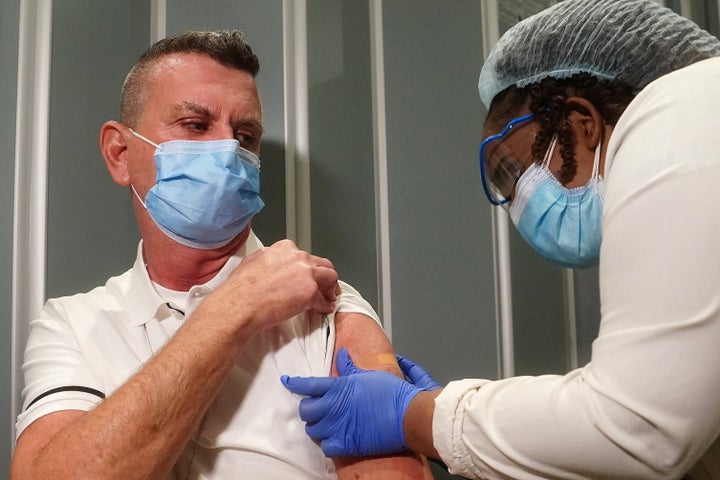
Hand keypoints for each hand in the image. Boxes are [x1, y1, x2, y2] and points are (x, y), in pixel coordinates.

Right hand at [207, 239, 338, 334]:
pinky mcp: (310, 292)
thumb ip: (269, 258)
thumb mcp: (253, 261)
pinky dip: (325, 306)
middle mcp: (298, 257)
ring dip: (330, 289)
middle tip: (326, 287)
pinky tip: (323, 309)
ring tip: (328, 298)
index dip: (309, 268)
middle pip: (322, 264)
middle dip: (325, 277)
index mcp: (285, 248)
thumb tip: (273, 263)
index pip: (306, 256)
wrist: (239, 305)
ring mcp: (306, 274)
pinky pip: (324, 300)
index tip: (309, 276)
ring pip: (330, 277)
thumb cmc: (241, 288)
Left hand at [281, 348, 436, 456]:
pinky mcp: (345, 444)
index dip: (294, 383)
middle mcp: (333, 407)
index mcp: (337, 387)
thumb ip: (349, 367)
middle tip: (318, 409)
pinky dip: (328, 444)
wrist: (406, 415)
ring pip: (312, 430)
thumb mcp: (368, 375)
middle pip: (305, 410)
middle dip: (309, 409)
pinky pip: (324, 447)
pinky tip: (335, 438)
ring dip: (317, 427)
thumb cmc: (390, 393)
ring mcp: (337, 426)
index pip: (307, 384)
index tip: (287, 381)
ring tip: (327, 424)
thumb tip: (341, 355)